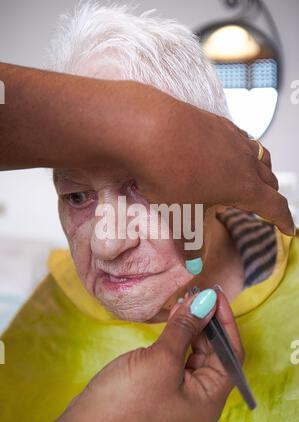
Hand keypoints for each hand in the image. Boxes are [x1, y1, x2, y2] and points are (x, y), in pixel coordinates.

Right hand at [28, 288, 242, 421]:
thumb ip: (185, 327)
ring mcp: (179, 394)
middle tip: (197, 292)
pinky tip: (172, 318)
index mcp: (209, 399)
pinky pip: (177, 358)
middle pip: (214, 353)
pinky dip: (177, 337)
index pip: (230, 354)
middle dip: (207, 321)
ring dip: (191, 327)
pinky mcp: (161, 388)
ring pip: (194, 353)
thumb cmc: (127, 400)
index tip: (215, 293)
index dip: (226, 322)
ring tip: (184, 300)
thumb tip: (206, 300)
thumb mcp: (160, 359)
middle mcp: (199, 398)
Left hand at [127, 87, 293, 257]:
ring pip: (259, 155)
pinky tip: (228, 153)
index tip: (288, 230)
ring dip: (260, 171)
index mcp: (244, 186)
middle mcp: (245, 160)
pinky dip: (243, 151)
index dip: (283, 220)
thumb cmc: (169, 176)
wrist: (149, 129)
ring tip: (251, 179)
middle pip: (269, 179)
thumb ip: (190, 243)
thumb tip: (193, 266)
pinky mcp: (217, 122)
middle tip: (262, 207)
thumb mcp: (181, 215)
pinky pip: (241, 138)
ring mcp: (232, 137)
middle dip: (270, 196)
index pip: (274, 206)